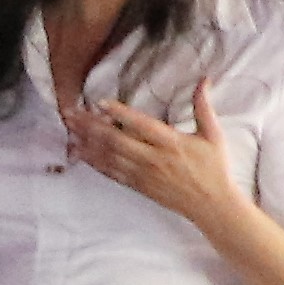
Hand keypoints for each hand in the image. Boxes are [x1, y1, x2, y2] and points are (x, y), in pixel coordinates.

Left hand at [65, 80, 241, 230]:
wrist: (212, 205)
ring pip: (110, 157)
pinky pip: (112, 173)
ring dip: (87, 142)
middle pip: (116, 140)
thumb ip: (203, 107)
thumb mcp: (213, 134)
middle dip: (90, 126)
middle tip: (71, 113)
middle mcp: (153, 158)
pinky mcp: (139, 186)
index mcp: (171, 143)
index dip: (119, 113)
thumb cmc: (214, 168)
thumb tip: (205, 79)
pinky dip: (95, 162)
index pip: (141, 125)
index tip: (100, 102)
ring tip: (69, 129)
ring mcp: (144, 174)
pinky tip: (80, 154)